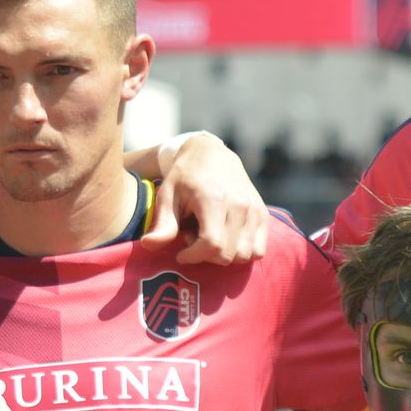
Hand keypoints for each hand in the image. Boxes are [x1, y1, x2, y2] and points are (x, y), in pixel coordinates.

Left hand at [139, 132, 269, 268]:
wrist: (212, 154)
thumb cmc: (185, 177)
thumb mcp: (168, 196)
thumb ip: (163, 224)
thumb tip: (148, 246)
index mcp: (214, 199)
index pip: (212, 244)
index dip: (195, 256)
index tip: (181, 253)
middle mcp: (239, 206)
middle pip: (228, 255)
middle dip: (206, 256)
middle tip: (192, 239)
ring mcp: (254, 211)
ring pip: (244, 256)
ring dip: (225, 255)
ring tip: (210, 238)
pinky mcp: (263, 215)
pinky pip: (258, 250)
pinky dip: (243, 252)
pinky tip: (227, 238)